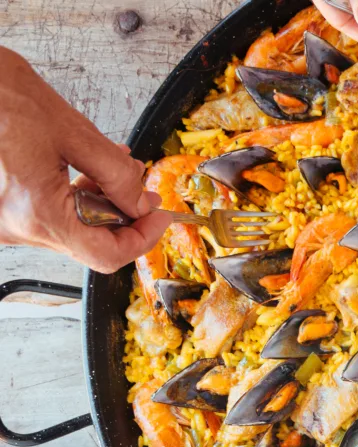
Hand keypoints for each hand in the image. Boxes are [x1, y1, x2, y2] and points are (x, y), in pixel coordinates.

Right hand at [0, 47, 170, 273]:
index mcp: (36, 213)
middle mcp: (15, 227)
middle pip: (89, 243)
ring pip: (71, 229)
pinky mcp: (1, 209)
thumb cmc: (3, 97)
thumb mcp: (73, 132)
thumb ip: (116, 175)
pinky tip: (87, 172)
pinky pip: (48, 215)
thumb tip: (140, 204)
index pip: (105, 255)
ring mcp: (4, 221)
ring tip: (115, 170)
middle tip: (143, 191)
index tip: (159, 218)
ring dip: (100, 204)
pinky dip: (74, 199)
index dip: (142, 239)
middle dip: (123, 216)